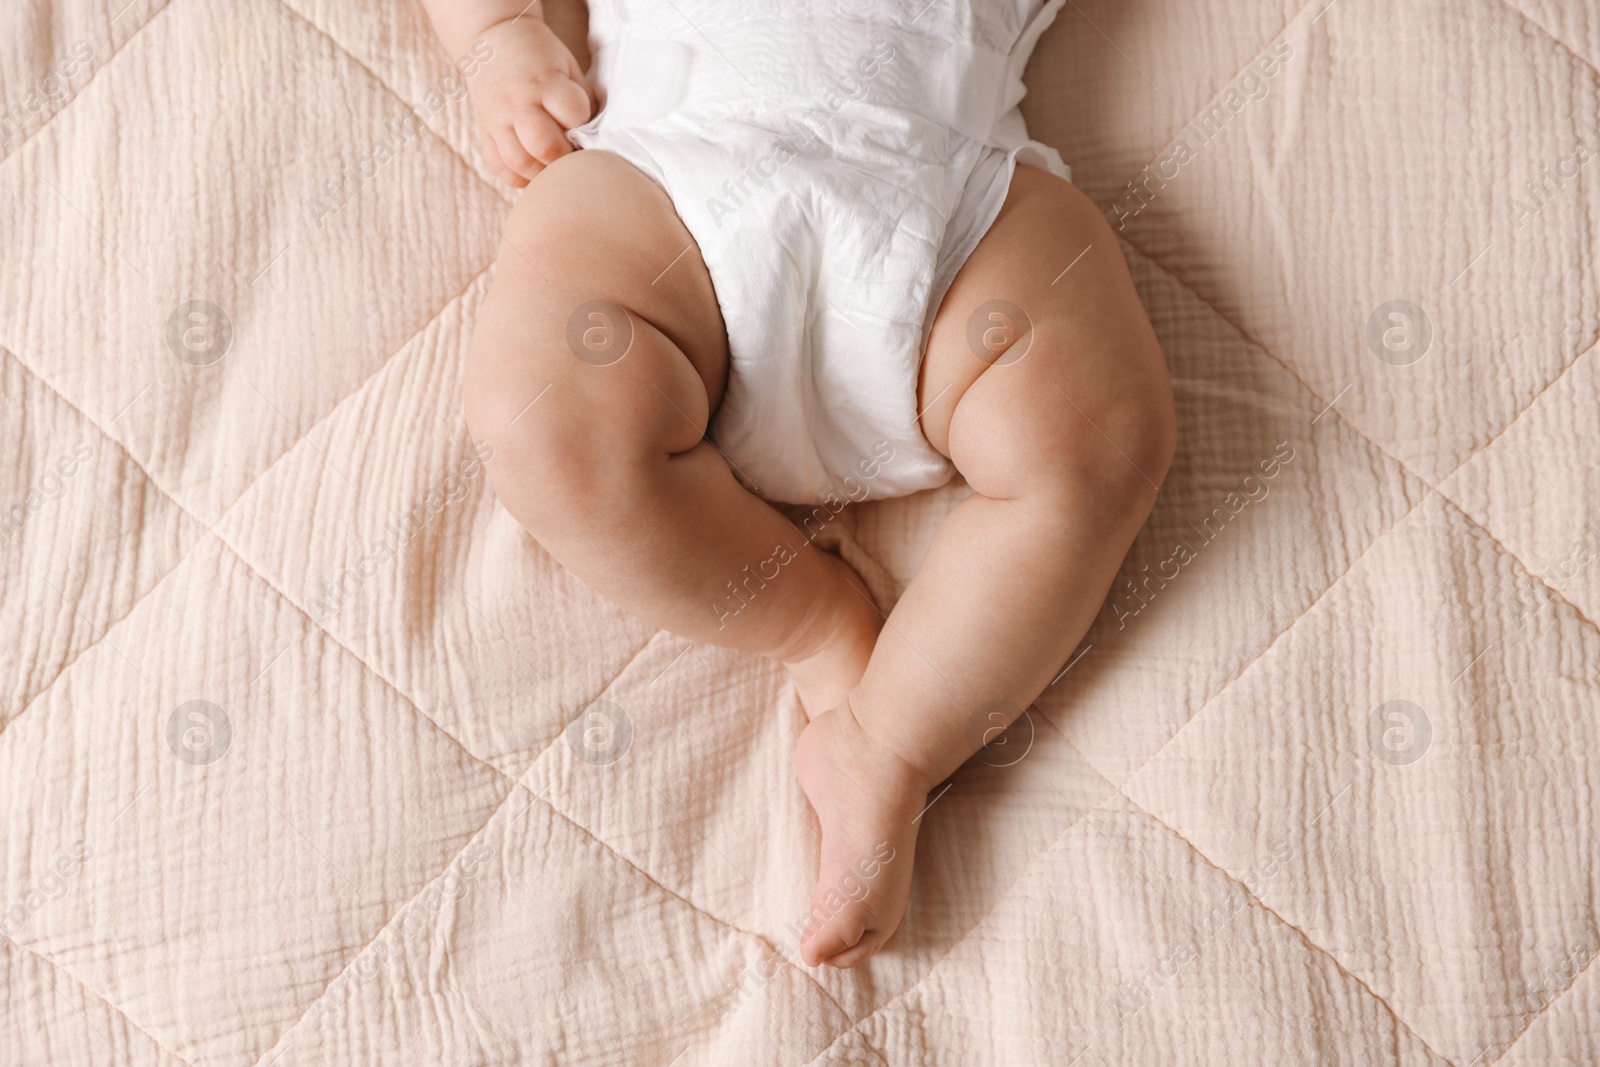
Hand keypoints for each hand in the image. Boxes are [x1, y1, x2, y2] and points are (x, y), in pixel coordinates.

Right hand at [469, 16, 592, 185]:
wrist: (492, 40)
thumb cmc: (539, 56)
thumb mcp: (568, 67)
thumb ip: (583, 100)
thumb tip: (596, 139)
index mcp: (543, 81)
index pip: (573, 112)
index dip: (583, 122)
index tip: (582, 123)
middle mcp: (517, 102)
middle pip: (543, 144)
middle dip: (565, 157)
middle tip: (572, 153)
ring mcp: (497, 120)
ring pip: (519, 163)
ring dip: (543, 173)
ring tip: (555, 166)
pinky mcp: (485, 134)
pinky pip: (501, 169)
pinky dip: (520, 177)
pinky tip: (534, 169)